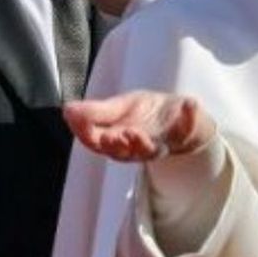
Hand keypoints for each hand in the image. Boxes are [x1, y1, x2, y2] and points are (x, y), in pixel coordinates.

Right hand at [62, 90, 214, 161]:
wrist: (180, 117)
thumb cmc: (145, 115)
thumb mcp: (120, 108)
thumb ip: (96, 112)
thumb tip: (66, 109)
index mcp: (119, 140)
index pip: (97, 143)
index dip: (86, 133)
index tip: (77, 119)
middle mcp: (139, 147)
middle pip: (124, 153)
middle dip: (118, 145)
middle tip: (114, 135)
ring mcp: (164, 142)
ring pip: (153, 149)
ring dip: (144, 142)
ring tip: (135, 131)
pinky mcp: (187, 132)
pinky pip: (190, 127)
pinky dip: (190, 116)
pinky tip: (191, 103)